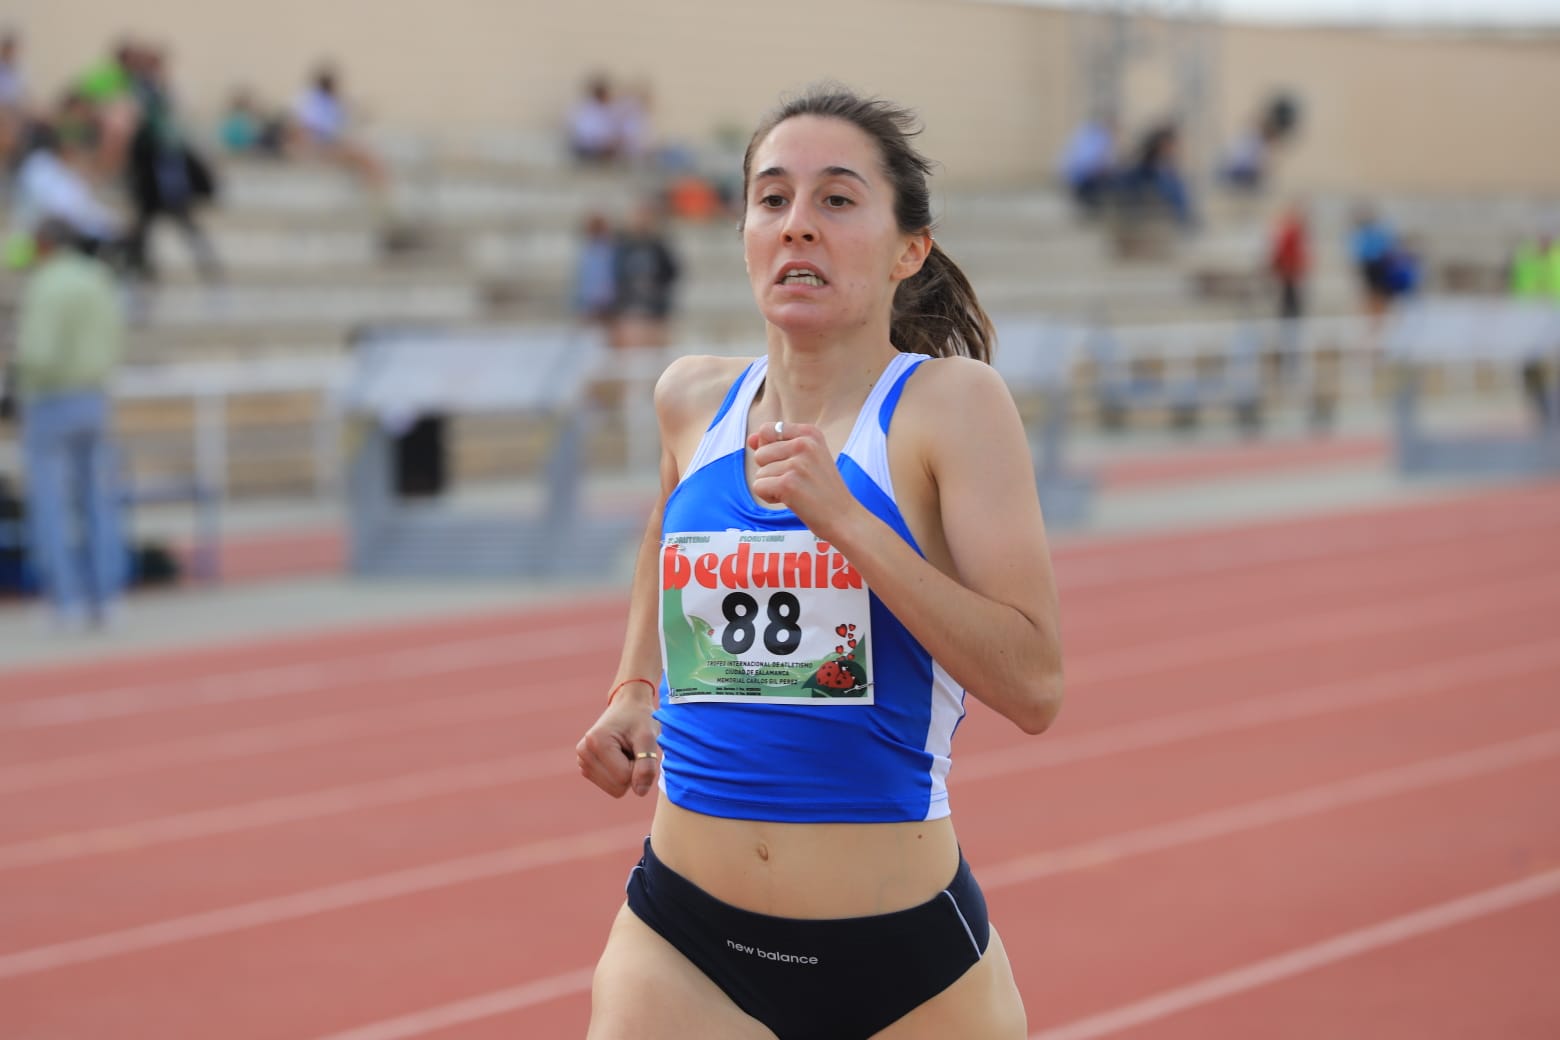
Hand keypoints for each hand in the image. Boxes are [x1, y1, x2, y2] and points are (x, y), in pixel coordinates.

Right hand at [576, 690, 661, 797]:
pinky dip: (619, 774)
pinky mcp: (586, 768)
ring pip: (614, 789)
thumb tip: (640, 792)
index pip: (624, 778)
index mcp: (596, 742)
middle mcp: (583, 752)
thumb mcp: (649, 737)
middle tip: (633, 749)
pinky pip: (610, 786)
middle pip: (617, 787)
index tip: (637, 746)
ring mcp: (582, 761)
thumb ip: (647, 765)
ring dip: (626, 772)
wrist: (628, 706)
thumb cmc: (640, 718)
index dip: (638, 766)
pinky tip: (619, 755)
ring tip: (626, 751)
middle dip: (632, 771)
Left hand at [747, 420, 857, 539]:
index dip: (769, 449)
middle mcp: (804, 443)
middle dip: (771, 471)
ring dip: (772, 486)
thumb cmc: (823, 489)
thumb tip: (750, 439)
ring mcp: (797, 463)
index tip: (789, 463)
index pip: (767, 430)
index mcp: (810, 433)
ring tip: (797, 491)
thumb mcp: (807, 458)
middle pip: (760, 453)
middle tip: (797, 481)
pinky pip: (758, 487)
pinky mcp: (788, 483)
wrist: (843, 517)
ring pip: (759, 472)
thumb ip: (777, 444)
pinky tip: (790, 500)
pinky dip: (769, 497)